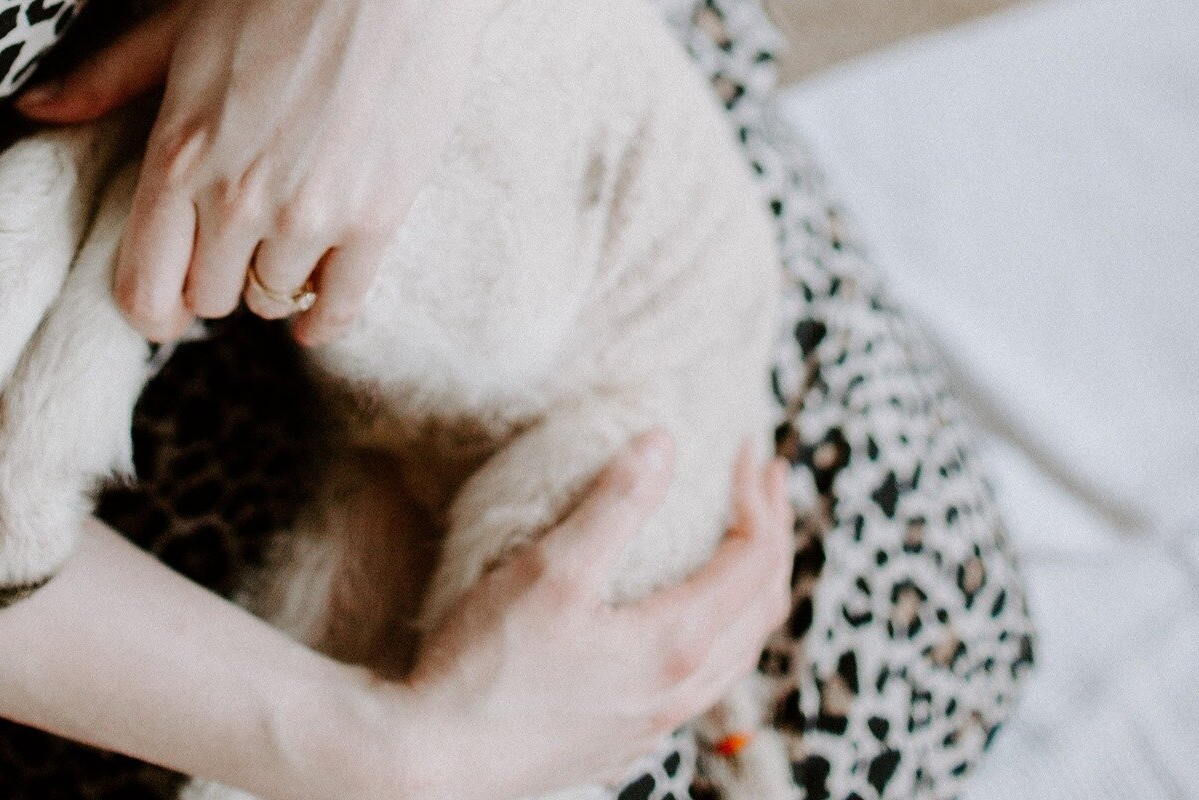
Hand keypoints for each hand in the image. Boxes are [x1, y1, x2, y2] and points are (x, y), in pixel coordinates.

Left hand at [22, 0, 529, 342]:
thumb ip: (112, 75)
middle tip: (234, 242)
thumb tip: (34, 109)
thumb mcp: (189, 15)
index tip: (166, 299)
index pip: (142, 284)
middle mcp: (237, 196)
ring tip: (286, 234)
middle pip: (207, 298)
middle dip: (214, 274)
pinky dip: (325, 311)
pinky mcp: (380, 213)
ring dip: (274, 274)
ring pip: (272, 296)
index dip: (150, 304)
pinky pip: (341, 304)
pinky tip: (321, 298)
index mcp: (179, 150)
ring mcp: (310, 211)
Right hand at [395, 436, 793, 799]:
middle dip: (774, 534)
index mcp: (674, 645)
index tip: (750, 447)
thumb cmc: (488, 668)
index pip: (752, 561)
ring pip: (738, 651)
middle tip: (766, 478)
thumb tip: (663, 443)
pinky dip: (722, 629)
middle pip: (763, 607)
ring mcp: (655, 723)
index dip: (760, 498)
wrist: (433, 763)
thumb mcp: (551, 569)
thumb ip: (614, 504)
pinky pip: (705, 679)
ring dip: (754, 586)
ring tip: (745, 539)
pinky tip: (688, 615)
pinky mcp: (626, 738)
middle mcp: (679, 692)